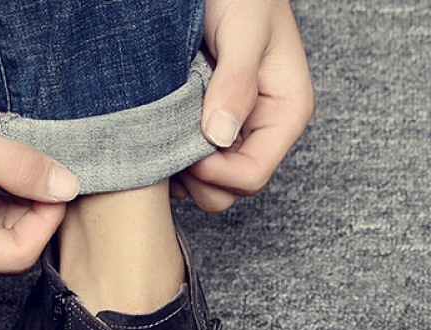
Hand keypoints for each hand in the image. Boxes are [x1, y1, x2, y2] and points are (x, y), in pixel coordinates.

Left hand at [172, 0, 314, 211]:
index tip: (185, 145)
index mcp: (285, 113)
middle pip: (227, 192)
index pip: (251, 176)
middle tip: (168, 138)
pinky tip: (156, 129)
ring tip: (161, 129)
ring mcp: (233, 136)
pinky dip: (167, 159)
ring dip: (178, 170)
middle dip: (195, 176)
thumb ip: (236, 80)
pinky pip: (185, 169)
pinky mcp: (206, 133)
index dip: (214, 173)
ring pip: (204, 187)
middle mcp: (261, 132)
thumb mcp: (243, 26)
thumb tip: (220, 134)